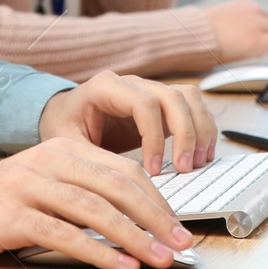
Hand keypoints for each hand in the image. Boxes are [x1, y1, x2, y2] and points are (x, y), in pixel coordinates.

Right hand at [0, 135, 193, 268]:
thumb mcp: (44, 186)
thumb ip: (84, 193)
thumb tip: (138, 220)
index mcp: (61, 149)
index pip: (123, 169)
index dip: (157, 199)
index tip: (179, 227)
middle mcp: (47, 161)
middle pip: (116, 185)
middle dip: (156, 216)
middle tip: (182, 243)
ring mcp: (28, 186)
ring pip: (94, 209)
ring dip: (134, 236)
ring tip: (161, 257)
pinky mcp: (12, 215)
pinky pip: (64, 233)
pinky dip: (98, 252)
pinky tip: (121, 266)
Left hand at [38, 70, 215, 175]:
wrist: (65, 115)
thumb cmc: (64, 127)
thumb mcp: (66, 142)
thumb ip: (88, 159)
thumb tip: (117, 185)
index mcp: (105, 87)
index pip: (143, 103)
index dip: (154, 136)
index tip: (153, 169)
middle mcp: (132, 83)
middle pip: (172, 97)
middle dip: (184, 134)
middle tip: (184, 169)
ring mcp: (150, 90)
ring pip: (188, 98)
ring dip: (199, 130)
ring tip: (197, 163)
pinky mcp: (162, 105)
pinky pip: (192, 107)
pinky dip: (202, 129)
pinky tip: (201, 155)